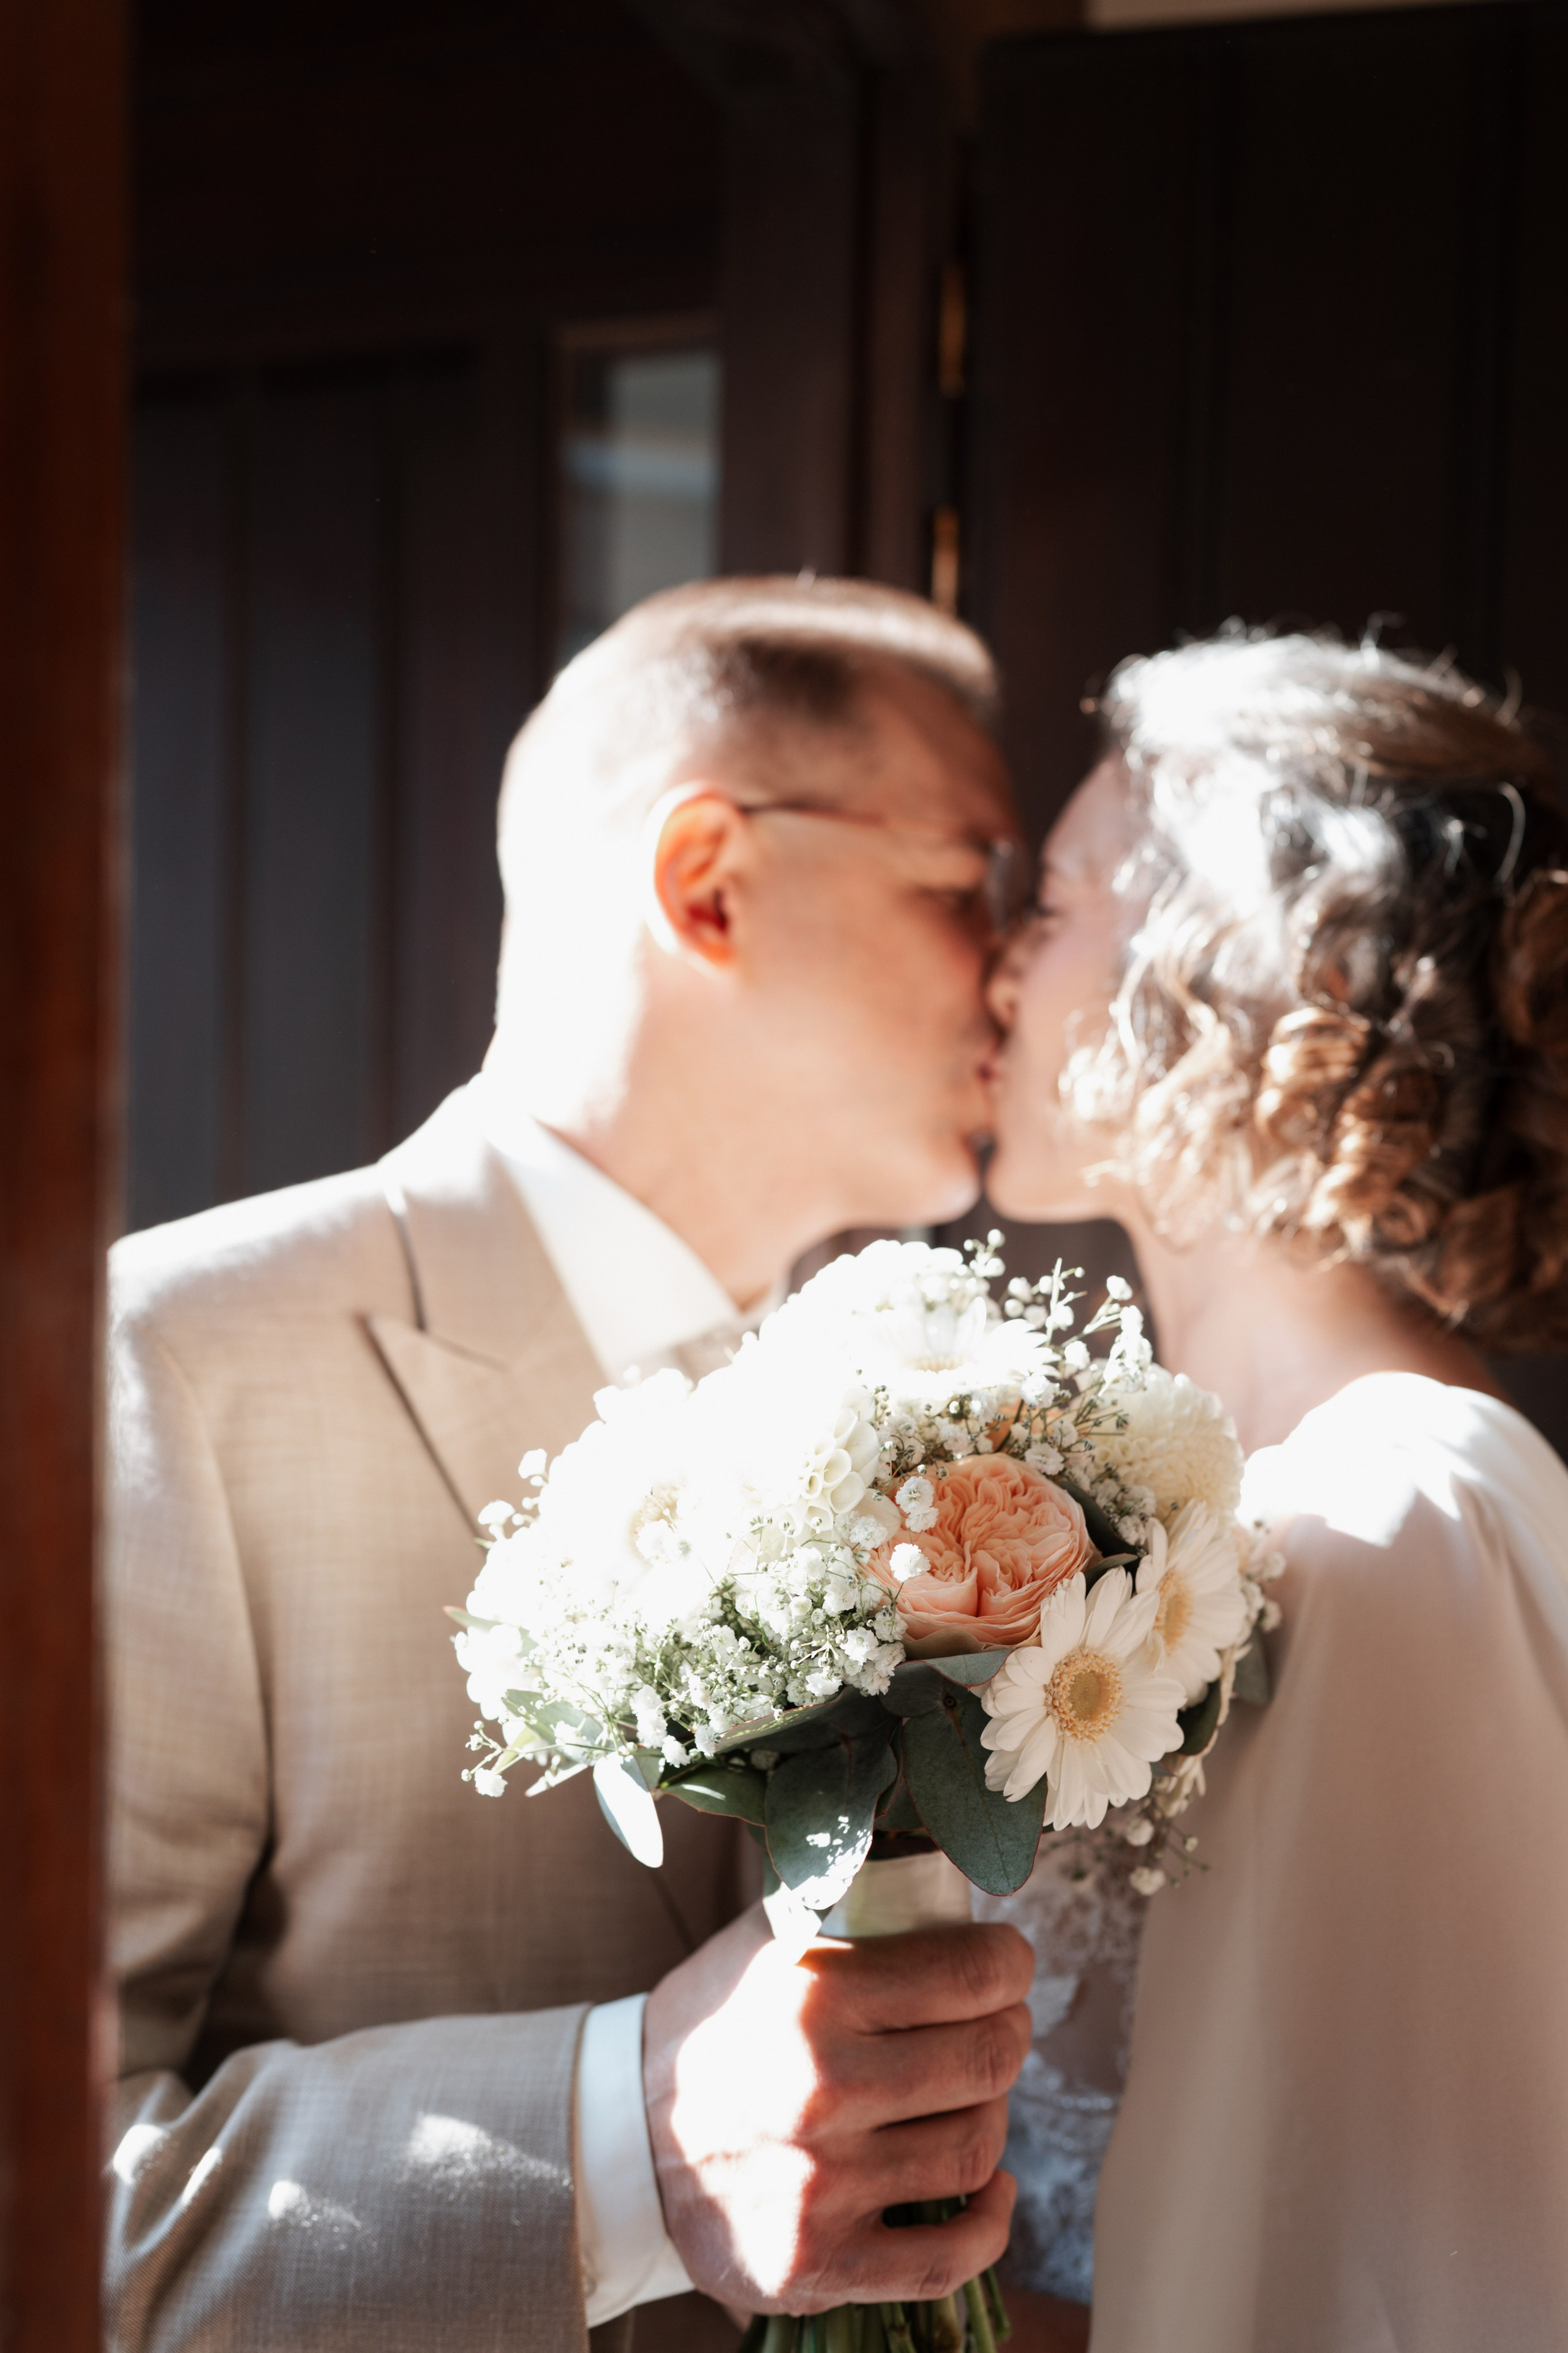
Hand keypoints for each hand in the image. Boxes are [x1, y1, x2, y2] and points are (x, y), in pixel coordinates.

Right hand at [642, 1901, 1032, 2314]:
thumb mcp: (770, 1937)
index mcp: (815, 1995)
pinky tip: (991, 2186)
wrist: (623, 2132)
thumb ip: (854, 1906)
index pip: (973, 1974)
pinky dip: (992, 2220)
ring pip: (977, 2148)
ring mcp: (821, 2186)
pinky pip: (948, 2257)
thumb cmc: (714, 2024)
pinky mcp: (817, 2263)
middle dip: (1010, 2031)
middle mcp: (822, 2090)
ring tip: (969, 2094)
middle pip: (988, 2060)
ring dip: (992, 2113)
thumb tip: (945, 1879)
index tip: (1005, 1964)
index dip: (1010, 1964)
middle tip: (997, 2022)